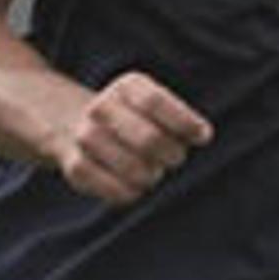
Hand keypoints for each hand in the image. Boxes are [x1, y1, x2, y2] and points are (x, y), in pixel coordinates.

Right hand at [49, 70, 211, 204]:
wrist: (77, 127)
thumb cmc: (136, 120)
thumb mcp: (156, 107)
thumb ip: (181, 119)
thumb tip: (202, 134)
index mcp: (126, 87)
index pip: (155, 102)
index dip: (184, 122)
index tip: (203, 137)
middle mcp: (101, 108)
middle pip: (149, 139)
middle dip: (173, 155)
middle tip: (175, 157)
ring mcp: (85, 137)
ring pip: (135, 170)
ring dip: (153, 176)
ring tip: (152, 170)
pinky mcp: (76, 167)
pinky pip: (117, 191)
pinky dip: (134, 192)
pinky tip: (135, 185)